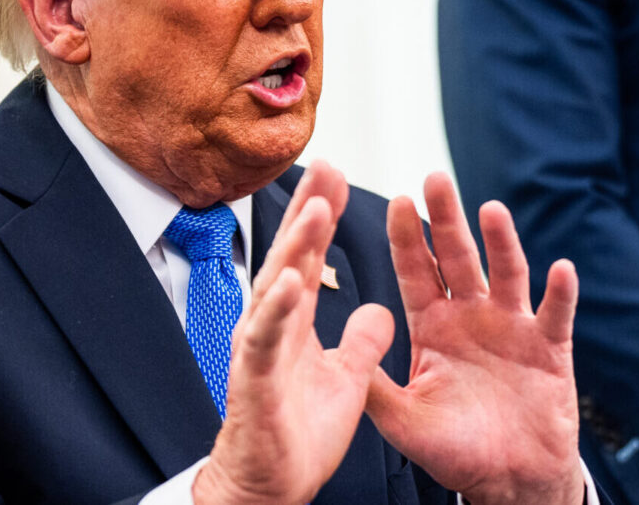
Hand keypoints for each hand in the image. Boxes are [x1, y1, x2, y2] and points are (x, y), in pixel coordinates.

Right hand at [195, 162, 395, 504]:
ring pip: (277, 288)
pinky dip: (277, 310)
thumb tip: (382, 310)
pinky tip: (290, 281)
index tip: (336, 173)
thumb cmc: (297, 437)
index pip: (310, 256)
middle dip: (308, 210)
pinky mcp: (256, 381)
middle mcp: (273, 326)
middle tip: (325, 165)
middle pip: (291, 256)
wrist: (268, 487)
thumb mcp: (345, 380)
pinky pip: (268, 341)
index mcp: (295, 322)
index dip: (322, 214)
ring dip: (296, 248)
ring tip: (317, 207)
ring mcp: (261, 350)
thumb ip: (361, 342)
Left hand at [366, 173, 584, 504]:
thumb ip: (374, 387)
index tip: (396, 202)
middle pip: (459, 257)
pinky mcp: (550, 348)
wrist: (510, 482)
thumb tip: (333, 354)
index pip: (417, 272)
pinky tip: (560, 269)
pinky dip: (560, 292)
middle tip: (435, 179)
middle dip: (447, 219)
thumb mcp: (405, 421)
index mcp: (434, 327)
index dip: (407, 238)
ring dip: (502, 243)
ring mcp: (513, 328)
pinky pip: (556, 314)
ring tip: (491, 211)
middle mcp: (472, 317)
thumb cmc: (456, 451)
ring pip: (507, 274)